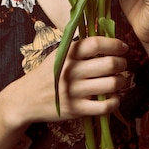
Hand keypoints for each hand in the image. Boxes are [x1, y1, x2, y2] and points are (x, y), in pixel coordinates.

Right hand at [10, 36, 128, 124]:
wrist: (25, 98)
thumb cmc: (46, 74)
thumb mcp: (58, 55)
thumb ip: (79, 48)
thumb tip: (107, 39)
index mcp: (67, 54)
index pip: (96, 44)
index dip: (114, 44)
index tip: (123, 47)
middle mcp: (71, 71)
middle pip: (108, 64)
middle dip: (122, 63)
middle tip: (122, 64)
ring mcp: (73, 91)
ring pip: (111, 85)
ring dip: (121, 82)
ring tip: (119, 80)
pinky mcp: (76, 110)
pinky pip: (104, 107)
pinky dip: (115, 101)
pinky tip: (113, 98)